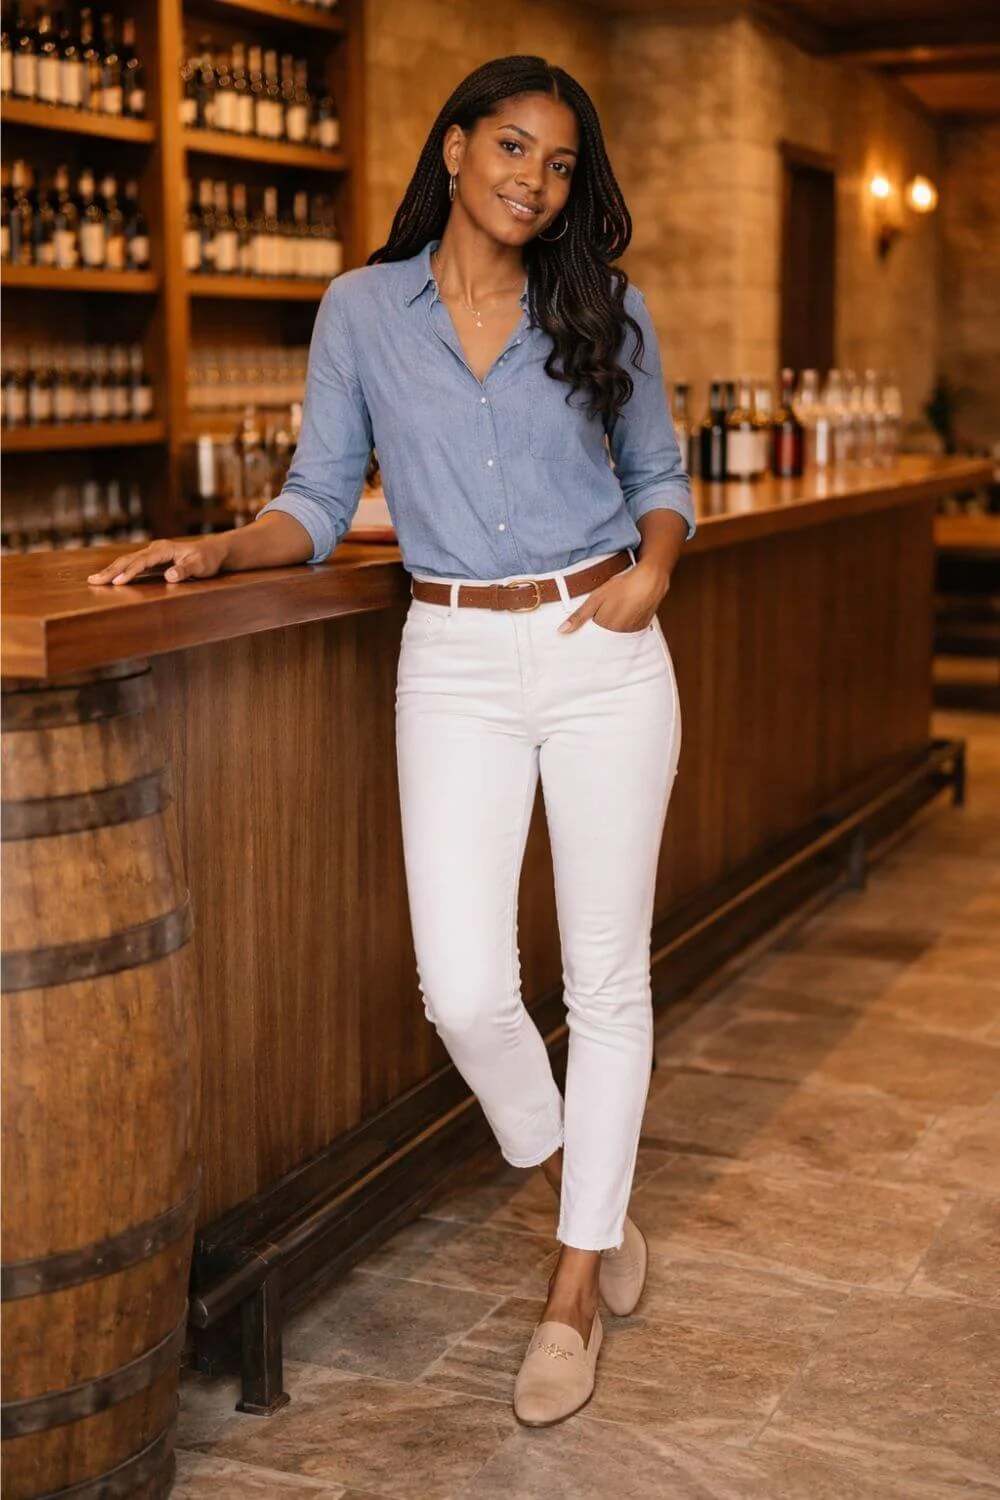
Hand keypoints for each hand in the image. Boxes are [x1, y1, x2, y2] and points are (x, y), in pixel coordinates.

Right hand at [87, 535, 231, 586]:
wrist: (213, 551)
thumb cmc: (208, 559)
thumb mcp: (201, 566)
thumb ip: (185, 570)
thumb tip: (169, 576)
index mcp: (165, 549)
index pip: (143, 561)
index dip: (130, 571)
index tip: (118, 582)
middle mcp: (155, 549)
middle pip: (129, 559)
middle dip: (111, 570)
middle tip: (94, 581)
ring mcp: (152, 554)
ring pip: (127, 561)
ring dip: (111, 571)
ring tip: (93, 580)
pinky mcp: (152, 561)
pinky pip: (132, 565)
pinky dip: (119, 571)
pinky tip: (108, 578)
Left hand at [557, 560, 669, 633]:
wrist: (650, 580)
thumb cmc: (622, 586)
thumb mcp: (596, 598)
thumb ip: (579, 616)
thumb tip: (562, 631)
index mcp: (605, 628)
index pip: (591, 634)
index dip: (589, 624)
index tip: (591, 618)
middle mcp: (619, 634)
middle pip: (604, 634)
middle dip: (601, 625)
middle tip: (606, 608)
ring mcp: (632, 631)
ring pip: (617, 632)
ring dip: (614, 624)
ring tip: (618, 607)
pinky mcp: (642, 627)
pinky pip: (629, 630)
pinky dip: (626, 623)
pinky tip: (627, 610)